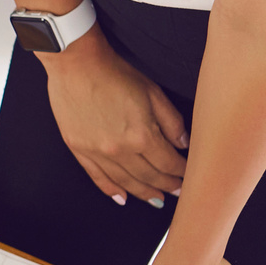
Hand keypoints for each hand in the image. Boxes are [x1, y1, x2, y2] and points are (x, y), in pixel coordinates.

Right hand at [41, 30, 187, 204]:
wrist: (76, 64)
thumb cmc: (114, 73)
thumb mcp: (152, 91)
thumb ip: (171, 121)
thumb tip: (183, 144)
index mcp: (141, 135)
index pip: (168, 163)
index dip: (181, 172)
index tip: (189, 176)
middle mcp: (119, 150)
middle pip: (149, 177)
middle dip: (167, 186)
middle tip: (178, 191)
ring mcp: (97, 153)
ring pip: (125, 182)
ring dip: (143, 193)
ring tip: (157, 200)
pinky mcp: (79, 150)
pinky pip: (98, 177)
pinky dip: (111, 190)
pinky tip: (122, 197)